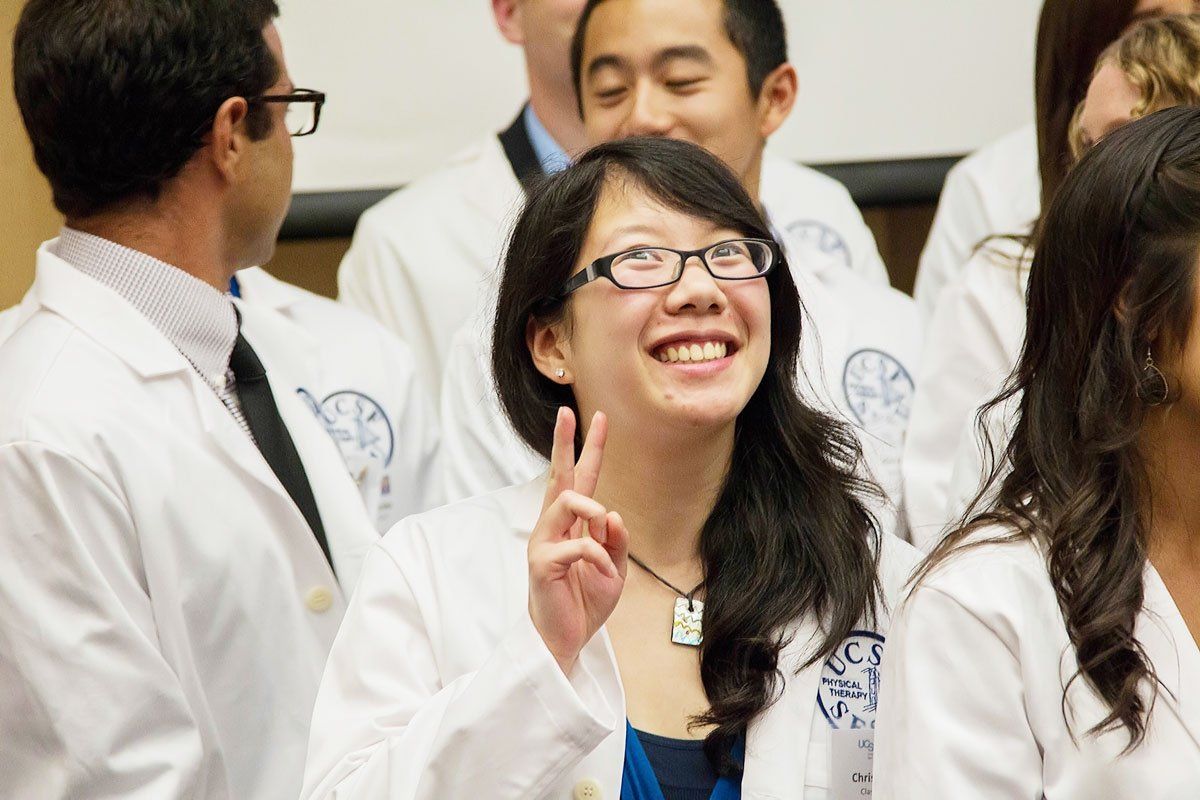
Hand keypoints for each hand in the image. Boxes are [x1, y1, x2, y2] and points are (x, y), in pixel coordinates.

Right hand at [528, 408, 628, 674]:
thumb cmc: (585, 603)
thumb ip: (616, 541)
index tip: (598, 418)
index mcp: (572, 525)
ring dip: (594, 511)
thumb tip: (611, 513)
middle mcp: (554, 526)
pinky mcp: (541, 562)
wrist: (565, 640)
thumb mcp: (614, 569)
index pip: (581, 479)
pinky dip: (600, 558)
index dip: (589, 448)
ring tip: (604, 528)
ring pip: (568, 500)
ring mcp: (544, 542)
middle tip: (566, 412)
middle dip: (563, 442)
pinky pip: (580, 545)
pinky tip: (603, 574)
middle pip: (559, 475)